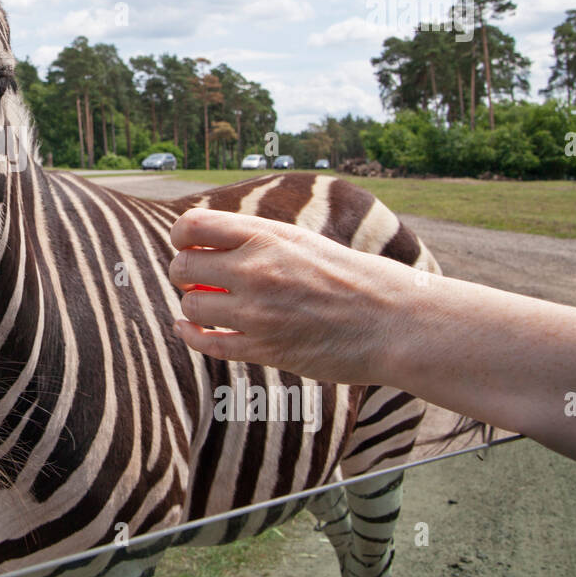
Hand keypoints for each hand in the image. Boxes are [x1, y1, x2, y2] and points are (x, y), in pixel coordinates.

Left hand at [167, 207, 420, 384]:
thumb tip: (203, 240)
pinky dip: (191, 336)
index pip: (192, 226)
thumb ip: (254, 238)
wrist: (394, 321)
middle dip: (184, 274)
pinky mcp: (265, 350)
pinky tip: (189, 330)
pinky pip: (208, 344)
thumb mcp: (301, 241)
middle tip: (198, 279)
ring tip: (209, 305)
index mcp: (265, 236)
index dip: (181, 236)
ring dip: (194, 307)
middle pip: (183, 268)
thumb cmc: (350, 277)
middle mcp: (256, 271)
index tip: (187, 245)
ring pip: (191, 307)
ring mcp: (258, 313)